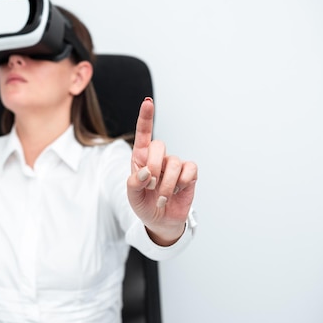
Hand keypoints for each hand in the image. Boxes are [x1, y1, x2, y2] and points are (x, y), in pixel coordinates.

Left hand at [126, 97, 197, 245]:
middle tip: (152, 186)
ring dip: (167, 183)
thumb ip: (135, 183)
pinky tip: (178, 191)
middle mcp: (158, 158)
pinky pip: (190, 168)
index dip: (146, 117)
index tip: (148, 101)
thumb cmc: (144, 204)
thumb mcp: (132, 196)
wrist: (160, 221)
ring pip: (174, 162)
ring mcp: (174, 165)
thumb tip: (148, 172)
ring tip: (162, 197)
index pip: (143, 134)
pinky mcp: (190, 173)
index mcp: (141, 158)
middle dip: (154, 167)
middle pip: (159, 145)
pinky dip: (182, 183)